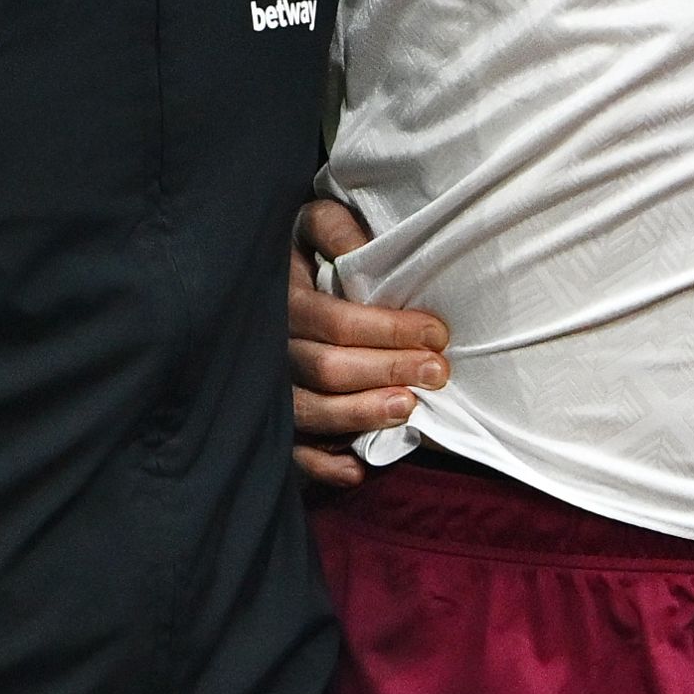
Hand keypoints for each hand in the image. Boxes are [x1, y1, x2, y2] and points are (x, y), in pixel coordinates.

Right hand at [290, 199, 446, 489]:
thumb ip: (335, 229)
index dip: (388, 330)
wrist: (256, 279)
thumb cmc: (300, 253)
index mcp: (281, 299)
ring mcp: (265, 388)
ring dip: (360, 415)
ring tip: (407, 409)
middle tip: (437, 373)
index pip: (334, 321)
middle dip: (387, 371)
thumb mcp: (312, 225)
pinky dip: (321, 465)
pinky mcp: (269, 420)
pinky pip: (289, 451)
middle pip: (326, 369)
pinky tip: (356, 469)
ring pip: (308, 411)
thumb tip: (358, 253)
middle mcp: (268, 347)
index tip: (436, 333)